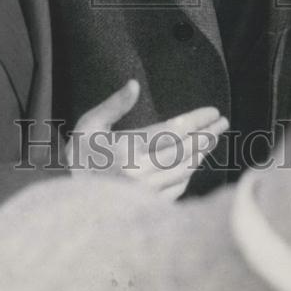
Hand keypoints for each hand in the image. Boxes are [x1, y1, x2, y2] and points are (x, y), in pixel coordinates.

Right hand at [66, 79, 228, 200]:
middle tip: (223, 123)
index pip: (173, 131)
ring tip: (212, 139)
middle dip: (207, 135)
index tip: (213, 112)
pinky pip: (178, 188)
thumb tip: (134, 84)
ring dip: (201, 153)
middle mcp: (141, 172)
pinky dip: (189, 173)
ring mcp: (147, 192)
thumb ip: (114, 105)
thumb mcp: (89, 125)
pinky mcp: (149, 205)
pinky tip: (194, 163)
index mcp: (128, 149)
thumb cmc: (80, 156)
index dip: (197, 120)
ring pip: (184, 170)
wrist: (68, 201)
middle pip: (185, 150)